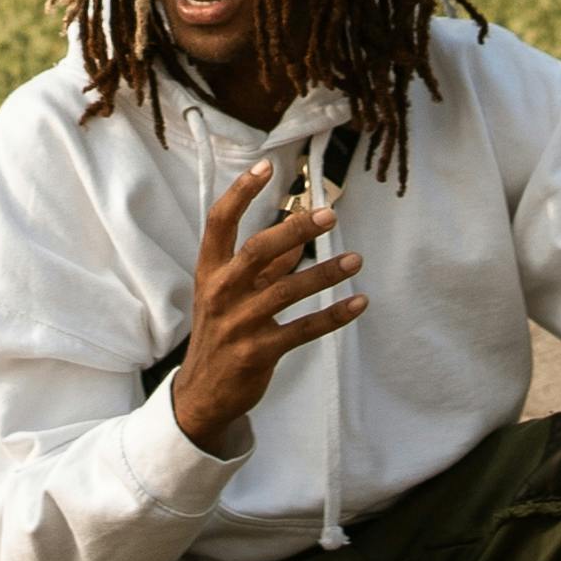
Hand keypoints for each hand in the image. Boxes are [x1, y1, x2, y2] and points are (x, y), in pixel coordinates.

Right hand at [166, 150, 366, 451]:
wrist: (202, 393)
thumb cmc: (220, 332)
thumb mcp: (231, 293)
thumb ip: (264, 265)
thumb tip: (297, 230)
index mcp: (209, 271)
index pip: (219, 222)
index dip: (241, 192)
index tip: (266, 166)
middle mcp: (220, 293)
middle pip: (257, 251)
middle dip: (294, 230)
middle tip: (329, 215)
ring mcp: (238, 324)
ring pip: (286, 290)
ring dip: (325, 273)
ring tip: (357, 260)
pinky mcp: (258, 352)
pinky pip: (303, 329)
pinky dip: (333, 315)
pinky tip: (358, 303)